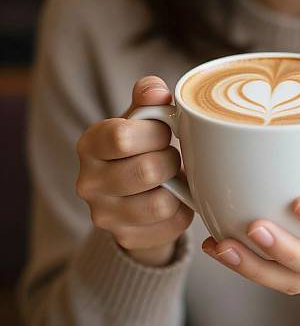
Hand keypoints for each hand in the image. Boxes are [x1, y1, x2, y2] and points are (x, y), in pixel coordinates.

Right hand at [76, 76, 193, 266]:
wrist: (134, 192)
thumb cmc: (140, 146)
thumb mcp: (141, 118)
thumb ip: (148, 97)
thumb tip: (157, 92)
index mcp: (89, 144)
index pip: (122, 137)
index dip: (155, 133)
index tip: (165, 131)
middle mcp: (88, 182)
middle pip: (147, 171)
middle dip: (171, 159)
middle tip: (172, 155)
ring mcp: (104, 215)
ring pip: (160, 203)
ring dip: (177, 186)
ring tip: (172, 177)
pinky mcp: (126, 237)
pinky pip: (172, 224)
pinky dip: (183, 209)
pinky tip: (175, 198)